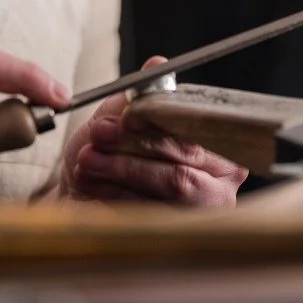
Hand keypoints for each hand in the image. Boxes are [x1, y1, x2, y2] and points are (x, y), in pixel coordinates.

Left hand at [58, 58, 247, 205]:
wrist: (81, 202)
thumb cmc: (110, 159)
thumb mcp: (122, 120)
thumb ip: (142, 95)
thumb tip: (157, 64)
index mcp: (221, 150)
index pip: (198, 133)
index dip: (162, 125)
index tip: (128, 118)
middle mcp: (220, 186)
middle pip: (183, 164)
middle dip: (134, 148)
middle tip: (100, 137)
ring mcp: (200, 217)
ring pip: (166, 188)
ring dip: (120, 171)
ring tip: (88, 161)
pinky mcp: (175, 238)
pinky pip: (149, 215)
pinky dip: (114, 197)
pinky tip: (91, 186)